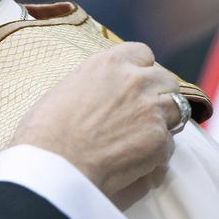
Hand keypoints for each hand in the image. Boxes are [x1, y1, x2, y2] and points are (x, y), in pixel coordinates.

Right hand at [10, 42, 180, 196]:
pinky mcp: (159, 141)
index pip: (142, 53)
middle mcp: (135, 81)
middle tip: (137, 112)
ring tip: (137, 135)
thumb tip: (102, 93)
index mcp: (108, 64)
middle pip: (165, 80)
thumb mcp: (64, 90)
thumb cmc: (44, 131)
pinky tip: (132, 157)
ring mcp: (151, 111)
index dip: (138, 69)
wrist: (51, 165)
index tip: (131, 83)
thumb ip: (93, 83)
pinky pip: (169, 142)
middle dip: (156, 94)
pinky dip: (156, 150)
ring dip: (161, 120)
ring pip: (176, 109)